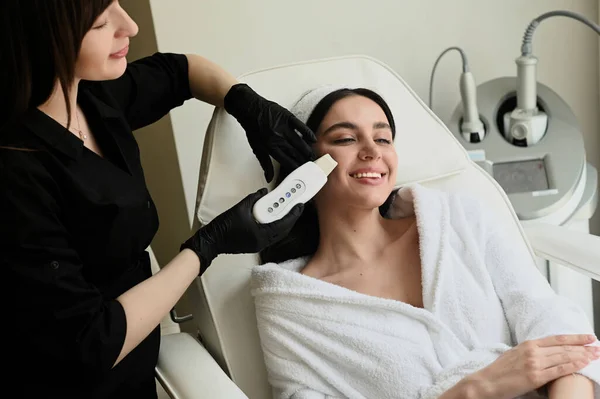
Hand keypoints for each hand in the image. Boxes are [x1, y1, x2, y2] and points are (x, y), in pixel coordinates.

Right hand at [181, 188, 303, 273]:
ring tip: (288, 210)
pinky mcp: (255, 244)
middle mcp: (262, 242)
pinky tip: (275, 217)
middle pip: (283, 230)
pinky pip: (270, 235)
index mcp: (261, 235)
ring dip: (284, 222)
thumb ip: (254, 198)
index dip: (293, 214)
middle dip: (291, 218)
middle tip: (296, 206)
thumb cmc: (224, 226)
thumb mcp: (240, 208)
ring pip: (278, 234)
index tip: (300, 205)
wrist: (211, 241)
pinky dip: (275, 226)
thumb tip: (264, 192)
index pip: (283, 224)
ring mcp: (259, 245)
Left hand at [224, 83, 316, 181]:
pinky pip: (300, 126)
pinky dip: (307, 132)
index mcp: (270, 147)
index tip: (301, 173)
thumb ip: (265, 164)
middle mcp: (278, 138)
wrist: (249, 109)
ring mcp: (283, 127)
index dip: (296, 168)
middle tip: (311, 166)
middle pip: (295, 153)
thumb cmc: (253, 128)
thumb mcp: (257, 148)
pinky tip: (313, 139)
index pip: (287, 161)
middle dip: (304, 161)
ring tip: (312, 156)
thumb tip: (268, 178)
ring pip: (299, 142)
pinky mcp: (287, 117)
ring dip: (307, 150)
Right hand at [471, 334, 599, 398]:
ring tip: (594, 355)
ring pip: (563, 357)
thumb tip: (544, 352)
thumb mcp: (514, 354)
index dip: (574, 338)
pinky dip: (573, 366)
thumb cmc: (500, 370)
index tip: (588, 337)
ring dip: (582, 356)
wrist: (487, 381)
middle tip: (596, 346)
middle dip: (582, 347)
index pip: (556, 339)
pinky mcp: (535, 376)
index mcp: (528, 344)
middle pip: (563, 347)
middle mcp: (532, 351)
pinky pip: (558, 370)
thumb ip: (530, 351)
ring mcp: (534, 363)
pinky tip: (583, 364)